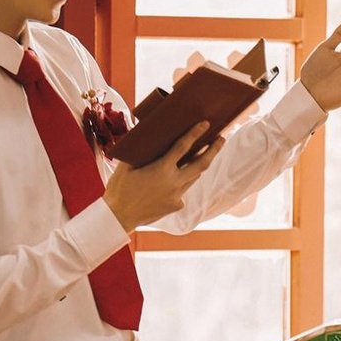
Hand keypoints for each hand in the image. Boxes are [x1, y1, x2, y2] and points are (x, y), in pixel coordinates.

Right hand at [103, 122, 222, 231]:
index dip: (195, 133)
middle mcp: (174, 182)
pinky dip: (181, 182)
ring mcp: (177, 196)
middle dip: (213, 150)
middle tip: (220, 139)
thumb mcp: (126, 165)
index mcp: (161, 169)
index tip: (205, 124)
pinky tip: (174, 180)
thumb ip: (140, 151)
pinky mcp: (177, 205)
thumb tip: (146, 133)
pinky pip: (184, 190)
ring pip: (194, 177)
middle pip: (201, 164)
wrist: (119, 217)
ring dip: (198, 165)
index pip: (183, 147)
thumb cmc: (120, 188)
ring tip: (203, 154)